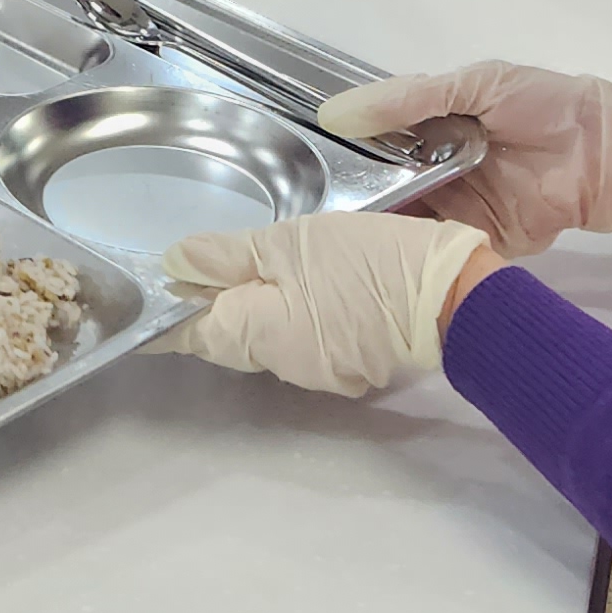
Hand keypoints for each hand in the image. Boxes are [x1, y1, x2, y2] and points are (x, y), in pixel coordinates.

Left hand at [146, 212, 496, 397]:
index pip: (193, 332)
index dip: (170, 311)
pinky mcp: (353, 363)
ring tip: (256, 263)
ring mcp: (322, 369)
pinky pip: (306, 337)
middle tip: (202, 262)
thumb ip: (231, 255)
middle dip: (214, 303)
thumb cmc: (370, 262)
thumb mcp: (292, 242)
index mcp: (261, 334)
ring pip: (269, 335)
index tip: (154, 290)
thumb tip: (174, 263)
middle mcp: (285, 364)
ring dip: (257, 305)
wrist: (457, 294)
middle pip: (229, 335)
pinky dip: (295, 311)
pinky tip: (305, 282)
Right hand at [322, 61, 611, 250]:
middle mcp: (432, 173)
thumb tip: (335, 113)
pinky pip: (434, 253)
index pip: (371, 145)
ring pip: (399, 224)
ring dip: (373, 231)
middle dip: (348, 200)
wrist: (608, 154)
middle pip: (378, 189)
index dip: (339, 155)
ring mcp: (452, 211)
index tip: (302, 167)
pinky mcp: (474, 244)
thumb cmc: (544, 106)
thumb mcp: (475, 84)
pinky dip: (409, 257)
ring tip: (328, 242)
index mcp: (429, 132)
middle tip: (306, 213)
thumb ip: (410, 98)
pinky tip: (376, 260)